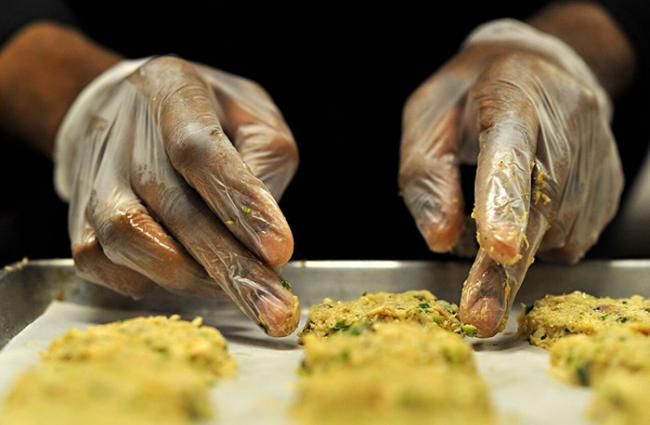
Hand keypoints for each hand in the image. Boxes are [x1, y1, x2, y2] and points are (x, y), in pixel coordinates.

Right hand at [55, 56, 299, 335]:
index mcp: (174, 91)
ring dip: (189, 276)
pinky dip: (144, 280)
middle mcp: (125, 132)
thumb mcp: (252, 114)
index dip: (239, 203)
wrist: (123, 106)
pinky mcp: (76, 214)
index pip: (201, 150)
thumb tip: (265, 229)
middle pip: (173, 207)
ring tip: (236, 288)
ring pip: (128, 239)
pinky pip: (98, 262)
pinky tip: (182, 275)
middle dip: (231, 267)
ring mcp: (94, 176)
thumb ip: (266, 160)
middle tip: (275, 311)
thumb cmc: (205, 114)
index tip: (280, 252)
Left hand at [399, 20, 622, 335]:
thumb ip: (426, 176)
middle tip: (479, 316)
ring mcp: (596, 158)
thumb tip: (440, 240)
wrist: (543, 67)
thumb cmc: (470, 94)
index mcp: (513, 101)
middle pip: (538, 209)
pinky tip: (527, 209)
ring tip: (495, 211)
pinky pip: (570, 236)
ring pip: (554, 231)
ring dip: (516, 246)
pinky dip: (538, 241)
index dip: (504, 204)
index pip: (510, 156)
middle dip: (506, 269)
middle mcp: (565, 129)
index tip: (497, 248)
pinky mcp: (608, 185)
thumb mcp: (428, 118)